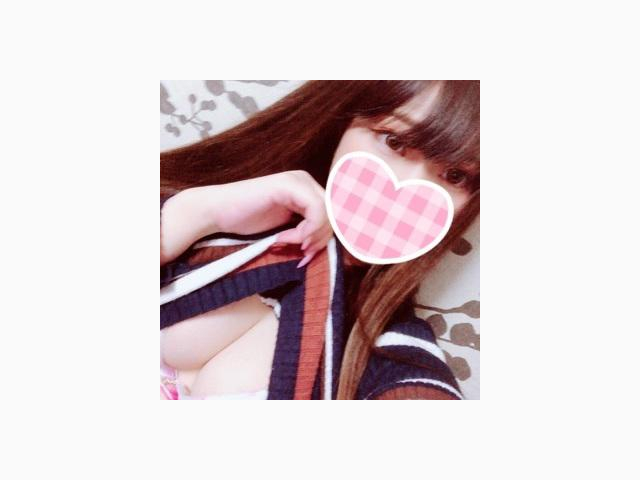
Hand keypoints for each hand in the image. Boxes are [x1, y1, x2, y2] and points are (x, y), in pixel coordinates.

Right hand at [166, 170, 332, 266]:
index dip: (326, 238)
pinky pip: (315, 211)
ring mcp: (298, 180)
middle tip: (301, 255)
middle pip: (334, 215)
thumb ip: (308, 229)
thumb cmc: (247, 221)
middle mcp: (305, 181)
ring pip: (328, 214)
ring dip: (310, 237)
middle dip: (320, 240)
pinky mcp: (290, 185)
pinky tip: (283, 238)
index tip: (307, 255)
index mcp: (306, 189)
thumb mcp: (286, 227)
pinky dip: (304, 231)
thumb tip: (330, 243)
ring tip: (287, 243)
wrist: (217, 213)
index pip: (334, 215)